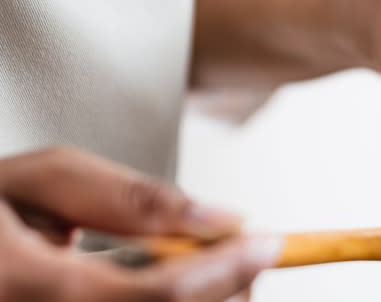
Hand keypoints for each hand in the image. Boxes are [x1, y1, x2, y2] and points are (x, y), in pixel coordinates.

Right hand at [0, 147, 281, 300]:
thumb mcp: (42, 180)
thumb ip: (129, 198)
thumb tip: (218, 219)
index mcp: (24, 288)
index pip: (158, 296)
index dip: (225, 270)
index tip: (267, 244)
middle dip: (225, 291)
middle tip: (244, 255)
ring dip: (205, 301)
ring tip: (204, 264)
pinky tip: (170, 282)